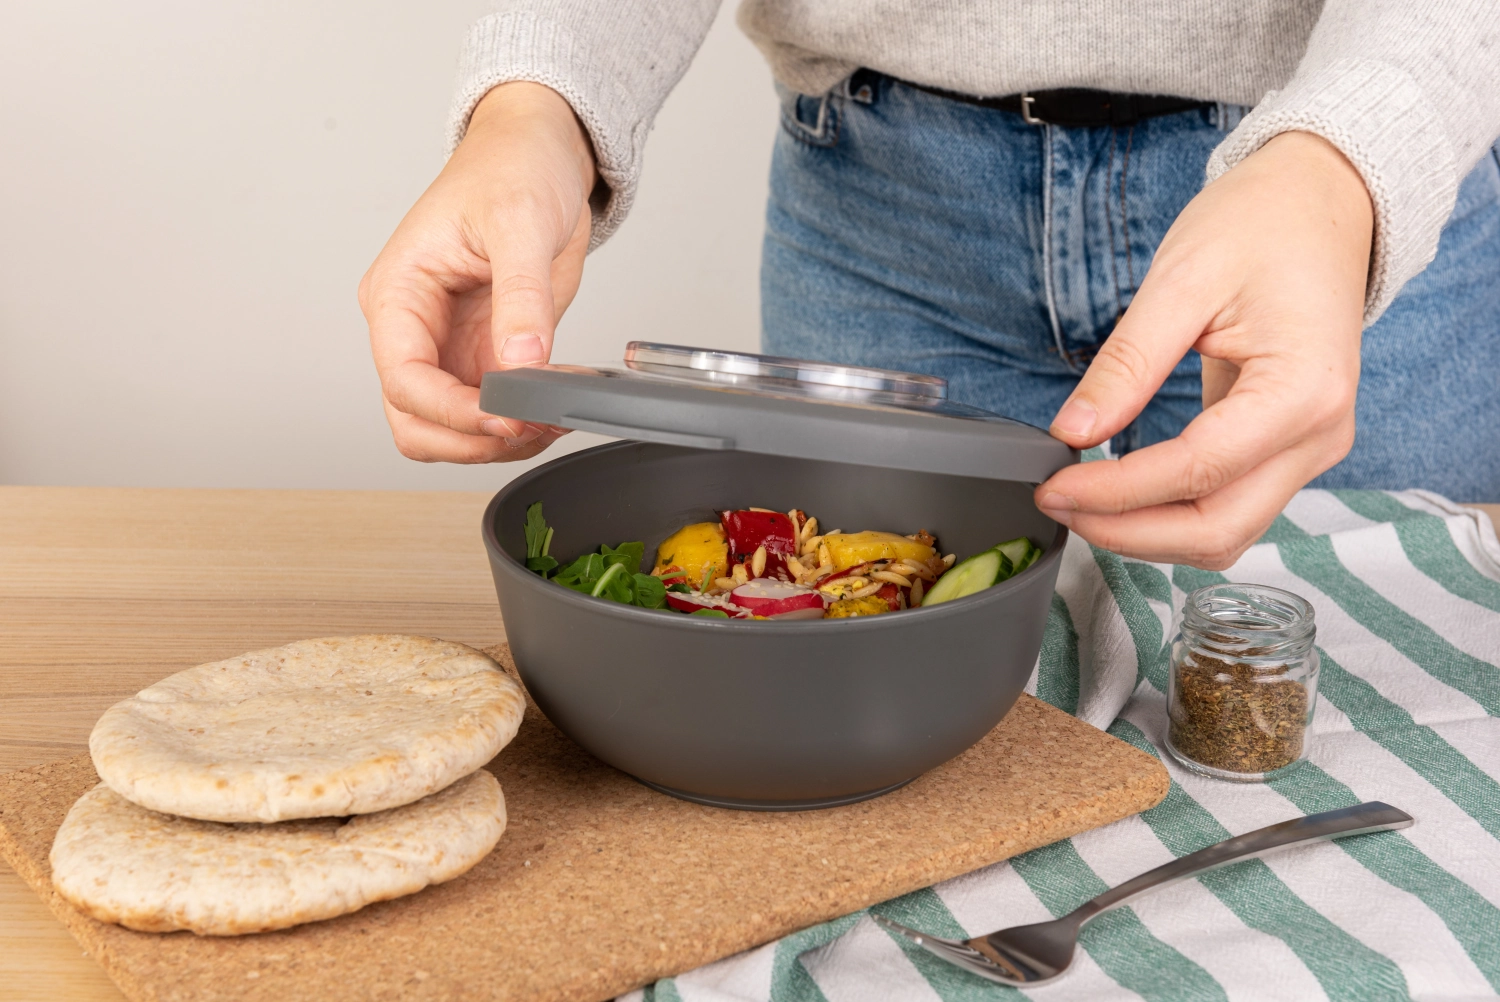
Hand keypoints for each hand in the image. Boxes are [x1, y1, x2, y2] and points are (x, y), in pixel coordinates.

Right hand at [358, 82, 595, 462]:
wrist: (540, 154)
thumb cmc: (511, 168)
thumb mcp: (519, 223)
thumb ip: (521, 297)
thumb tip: (522, 361)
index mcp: (398, 292)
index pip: (404, 378)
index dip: (452, 412)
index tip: (505, 418)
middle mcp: (414, 327)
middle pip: (415, 420)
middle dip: (468, 439)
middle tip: (527, 431)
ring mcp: (449, 346)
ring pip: (450, 427)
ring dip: (495, 441)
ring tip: (549, 424)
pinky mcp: (486, 353)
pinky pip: (492, 410)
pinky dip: (521, 423)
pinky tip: (555, 409)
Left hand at [1033, 132, 1372, 568]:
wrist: (1320, 202)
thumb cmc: (1260, 226)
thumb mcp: (1180, 281)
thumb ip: (1127, 365)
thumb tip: (1072, 432)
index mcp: (1303, 391)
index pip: (1196, 472)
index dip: (1115, 492)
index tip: (1052, 486)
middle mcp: (1320, 435)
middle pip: (1217, 530)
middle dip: (1127, 531)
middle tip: (1056, 502)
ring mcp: (1312, 448)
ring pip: (1225, 533)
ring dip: (1147, 533)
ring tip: (1079, 501)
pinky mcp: (1291, 448)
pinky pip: (1230, 507)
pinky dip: (1170, 514)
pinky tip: (1120, 492)